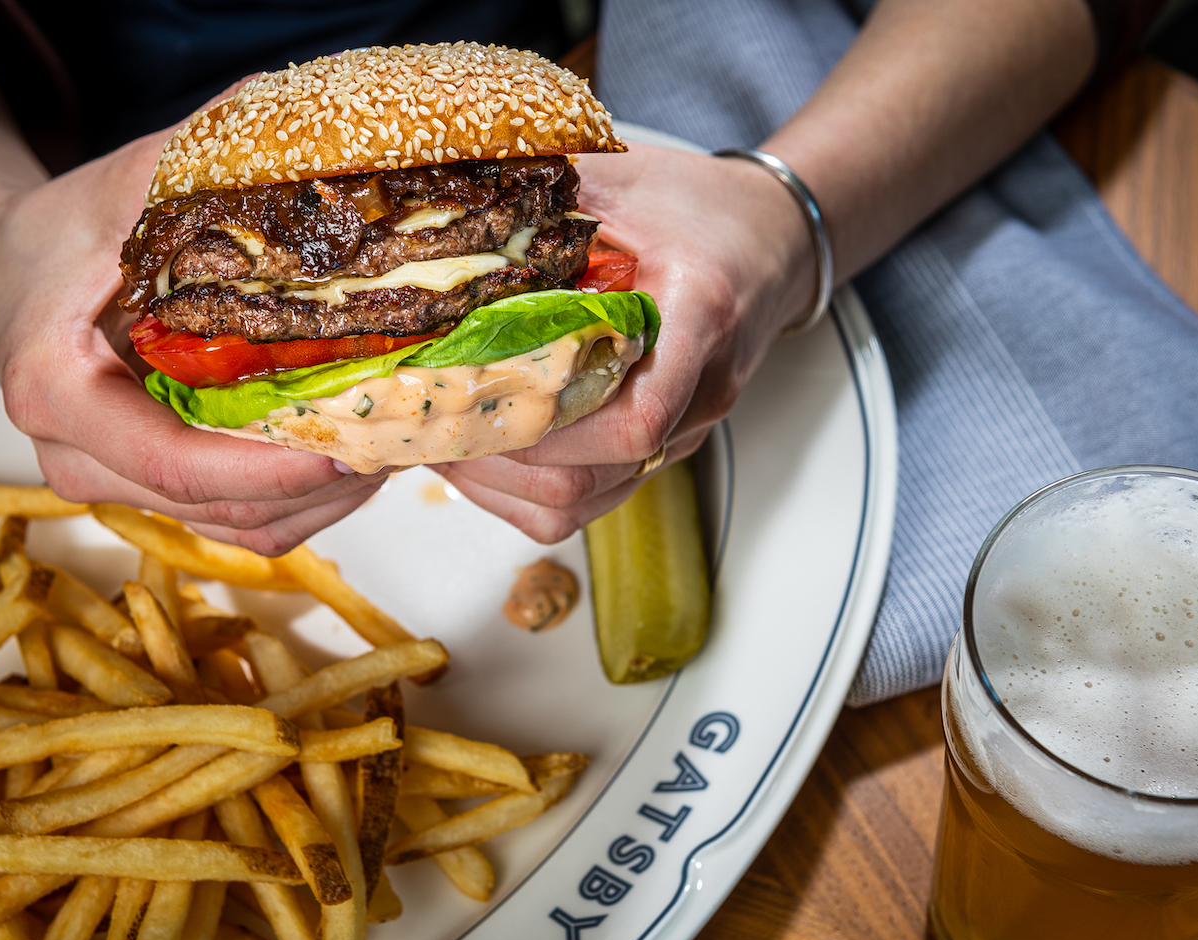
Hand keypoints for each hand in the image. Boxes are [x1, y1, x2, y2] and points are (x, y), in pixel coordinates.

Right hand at [0, 133, 384, 554]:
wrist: (10, 268)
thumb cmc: (63, 230)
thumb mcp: (127, 184)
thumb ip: (205, 164)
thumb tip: (306, 137)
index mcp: (58, 389)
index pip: (176, 463)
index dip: (271, 469)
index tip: (351, 450)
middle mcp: (76, 455)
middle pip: (216, 506)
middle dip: (315, 486)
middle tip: (398, 439)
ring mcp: (109, 480)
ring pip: (232, 526)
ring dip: (318, 501)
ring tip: (389, 446)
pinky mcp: (145, 488)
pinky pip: (232, 519)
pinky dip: (296, 500)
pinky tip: (349, 453)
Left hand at [432, 144, 815, 541]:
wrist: (768, 240)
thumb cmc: (697, 209)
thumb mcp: (623, 179)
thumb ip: (545, 194)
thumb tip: (447, 202)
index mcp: (699, 316)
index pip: (636, 417)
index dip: (547, 427)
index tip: (472, 400)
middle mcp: (700, 391)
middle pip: (596, 473)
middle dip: (499, 459)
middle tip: (429, 423)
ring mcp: (684, 430)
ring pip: (584, 502)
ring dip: (501, 484)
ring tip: (440, 440)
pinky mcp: (661, 448)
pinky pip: (588, 502)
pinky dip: (522, 490)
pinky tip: (480, 452)